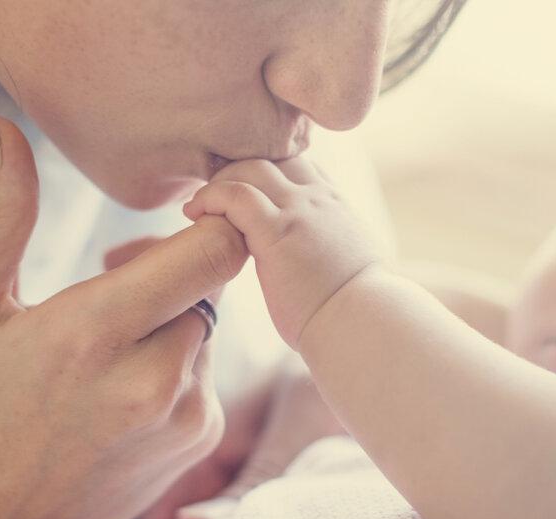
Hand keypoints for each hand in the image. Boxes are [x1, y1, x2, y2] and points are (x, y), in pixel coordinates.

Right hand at [0, 118, 248, 518]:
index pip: (214, 250)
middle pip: (211, 282)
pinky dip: (178, 364)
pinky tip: (123, 387)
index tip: (177, 213)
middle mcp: (155, 378)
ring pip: (209, 326)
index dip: (211, 218)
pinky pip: (209, 371)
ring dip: (172, 319)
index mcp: (96, 331)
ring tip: (109, 345)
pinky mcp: (198, 441)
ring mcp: (185, 416)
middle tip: (113, 282)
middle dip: (171, 270)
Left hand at [182, 157, 379, 348]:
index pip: (297, 165)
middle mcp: (318, 199)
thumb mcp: (351, 268)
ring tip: (198, 205)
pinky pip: (235, 195)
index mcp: (335, 206)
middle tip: (211, 195)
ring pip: (250, 168)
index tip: (240, 192)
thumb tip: (322, 269)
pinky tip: (194, 213)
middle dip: (237, 170)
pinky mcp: (277, 232)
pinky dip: (210, 197)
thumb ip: (331, 253)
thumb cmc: (357, 312)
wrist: (362, 324)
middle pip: (270, 158)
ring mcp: (299, 211)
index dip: (265, 172)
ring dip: (219, 182)